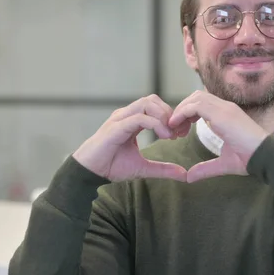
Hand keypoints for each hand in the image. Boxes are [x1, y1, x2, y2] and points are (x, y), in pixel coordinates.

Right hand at [72, 95, 189, 181]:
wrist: (89, 173)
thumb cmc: (111, 166)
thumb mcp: (143, 168)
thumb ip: (163, 169)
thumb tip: (184, 174)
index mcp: (132, 120)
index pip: (155, 106)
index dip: (171, 116)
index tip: (180, 133)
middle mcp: (126, 115)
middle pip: (152, 99)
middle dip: (169, 113)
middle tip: (177, 132)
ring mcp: (120, 119)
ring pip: (147, 103)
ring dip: (163, 116)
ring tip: (170, 134)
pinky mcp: (116, 127)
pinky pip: (139, 117)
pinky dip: (155, 124)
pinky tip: (163, 137)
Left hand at [168, 90, 268, 182]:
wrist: (265, 157)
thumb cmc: (250, 159)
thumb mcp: (223, 164)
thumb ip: (205, 168)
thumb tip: (189, 177)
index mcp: (227, 115)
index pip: (202, 102)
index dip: (188, 113)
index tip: (180, 131)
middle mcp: (225, 107)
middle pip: (196, 96)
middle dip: (182, 110)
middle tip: (174, 129)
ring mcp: (224, 108)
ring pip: (195, 98)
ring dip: (180, 111)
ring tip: (173, 128)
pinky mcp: (222, 114)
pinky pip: (195, 105)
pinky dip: (182, 113)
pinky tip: (176, 126)